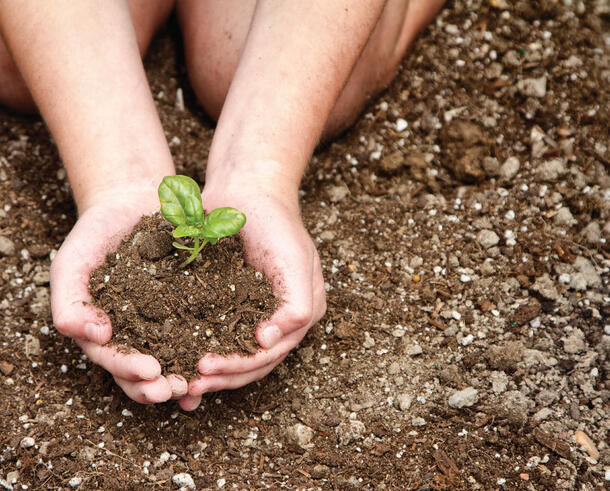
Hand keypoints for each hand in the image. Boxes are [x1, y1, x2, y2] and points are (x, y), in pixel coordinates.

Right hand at [50, 182, 200, 409]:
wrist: (129, 203)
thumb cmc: (93, 237)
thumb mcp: (72, 265)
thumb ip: (71, 303)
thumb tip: (95, 337)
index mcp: (104, 333)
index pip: (114, 361)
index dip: (130, 370)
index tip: (151, 371)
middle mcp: (135, 335)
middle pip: (144, 372)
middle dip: (158, 385)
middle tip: (176, 388)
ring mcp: (164, 322)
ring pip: (173, 359)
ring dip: (184, 376)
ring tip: (198, 383)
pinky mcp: (190, 305)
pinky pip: (200, 330)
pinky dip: (208, 347)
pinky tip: (221, 357)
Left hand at [188, 175, 325, 396]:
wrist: (248, 190)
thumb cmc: (275, 222)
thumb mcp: (294, 259)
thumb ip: (296, 303)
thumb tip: (268, 342)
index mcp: (302, 312)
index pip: (272, 353)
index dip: (240, 365)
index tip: (206, 366)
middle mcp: (281, 320)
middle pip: (252, 362)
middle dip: (221, 376)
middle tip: (188, 384)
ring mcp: (254, 313)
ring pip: (233, 355)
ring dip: (209, 373)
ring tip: (181, 384)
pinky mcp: (228, 305)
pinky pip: (215, 334)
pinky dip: (198, 352)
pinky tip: (177, 364)